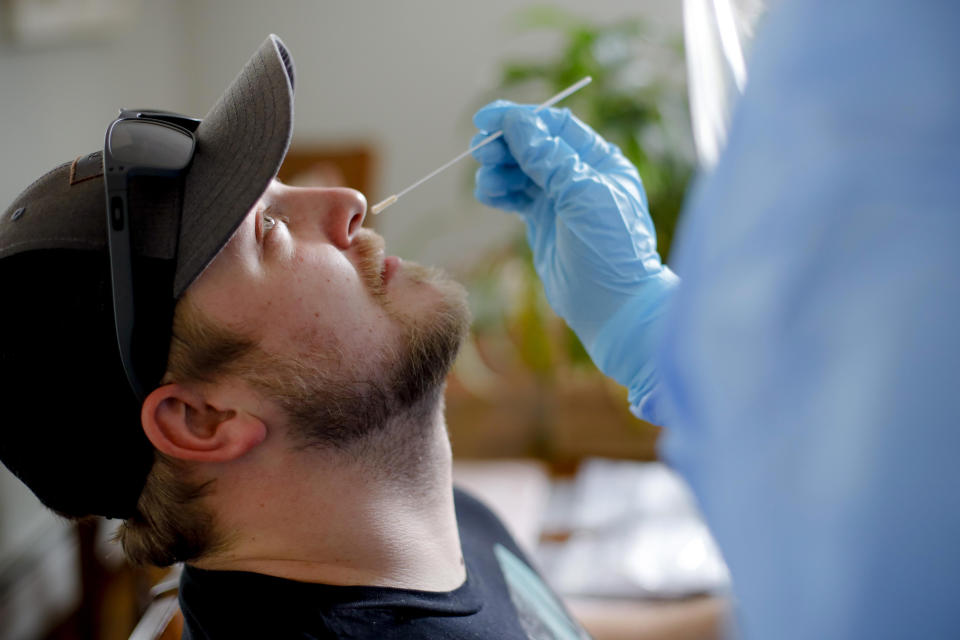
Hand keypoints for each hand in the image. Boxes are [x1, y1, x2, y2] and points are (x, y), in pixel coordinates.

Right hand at [472, 101, 677, 420]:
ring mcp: (561, 200)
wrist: (612, 305)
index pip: (554, 126)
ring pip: (521, 171)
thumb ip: (549, 158)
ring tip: (486, 184)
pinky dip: (499, 192)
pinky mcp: (544, 222)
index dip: (519, 119)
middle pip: (533, 146)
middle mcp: (580, 176)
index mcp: (600, 161)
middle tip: (480, 151)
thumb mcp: (581, 196)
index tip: (486, 119)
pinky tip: (488, 194)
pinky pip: (516, 196)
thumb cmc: (610, 249)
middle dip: (504, 145)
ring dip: (498, 171)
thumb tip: (518, 122)